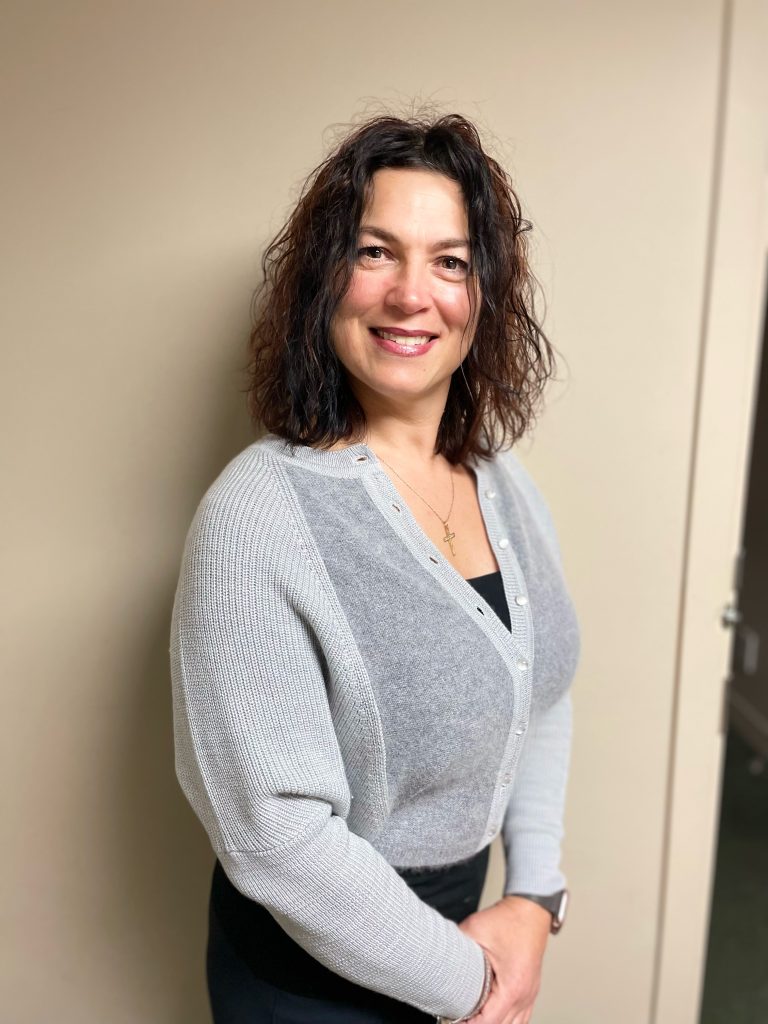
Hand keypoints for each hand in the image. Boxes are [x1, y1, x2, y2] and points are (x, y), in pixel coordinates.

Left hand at [457, 895, 550, 1023]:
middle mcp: (524, 994)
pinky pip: (522, 1017)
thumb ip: (457, 944)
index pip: (490, 1021)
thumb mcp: (476, 930)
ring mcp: (530, 993)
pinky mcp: (531, 989)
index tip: (455, 1021)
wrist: (530, 909)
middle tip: (461, 1020)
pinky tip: (494, 1018)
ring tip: (474, 1020)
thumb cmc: (510, 920)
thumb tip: (440, 953)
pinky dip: (507, 1021)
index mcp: (512, 986)